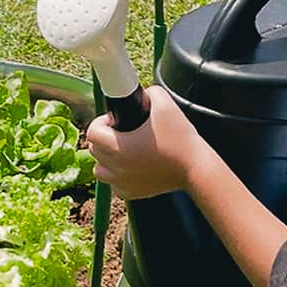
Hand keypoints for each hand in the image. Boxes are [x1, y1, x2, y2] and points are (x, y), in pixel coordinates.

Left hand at [85, 86, 212, 199]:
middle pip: (94, 150)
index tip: (115, 121)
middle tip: (122, 132)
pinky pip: (112, 184)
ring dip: (106, 158)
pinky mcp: (131, 193)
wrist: (195, 167)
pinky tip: (131, 166)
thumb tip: (141, 95)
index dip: (101, 122)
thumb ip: (149, 93)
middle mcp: (117, 168)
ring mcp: (122, 183)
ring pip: (99, 169)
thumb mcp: (166, 104)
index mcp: (119, 147)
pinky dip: (117, 175)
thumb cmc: (181, 139)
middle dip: (103, 138)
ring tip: (123, 150)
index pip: (92, 132)